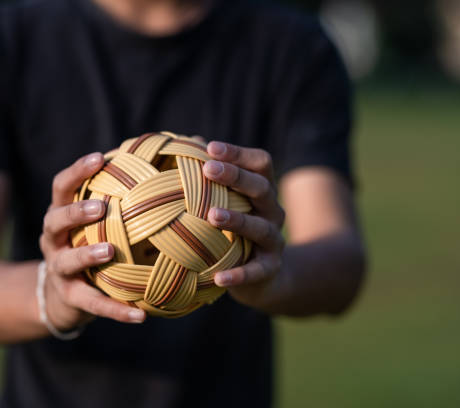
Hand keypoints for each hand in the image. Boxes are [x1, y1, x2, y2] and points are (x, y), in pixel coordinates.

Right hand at [38, 153, 145, 329]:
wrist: (64, 295)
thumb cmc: (93, 244)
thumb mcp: (100, 222)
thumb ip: (125, 199)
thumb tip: (173, 165)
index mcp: (62, 214)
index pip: (63, 186)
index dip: (77, 171)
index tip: (100, 158)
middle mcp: (54, 239)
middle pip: (55, 220)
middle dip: (75, 212)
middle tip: (100, 207)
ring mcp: (59, 269)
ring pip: (66, 261)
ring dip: (87, 255)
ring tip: (109, 251)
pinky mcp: (70, 298)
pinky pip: (94, 305)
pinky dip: (117, 310)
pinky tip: (141, 316)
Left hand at [202, 142, 285, 307]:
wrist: (264, 278)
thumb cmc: (235, 232)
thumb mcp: (228, 204)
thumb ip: (211, 178)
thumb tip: (186, 143)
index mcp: (263, 191)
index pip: (260, 163)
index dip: (238, 153)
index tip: (210, 148)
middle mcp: (272, 212)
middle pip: (261, 188)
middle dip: (236, 177)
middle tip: (208, 170)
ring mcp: (273, 241)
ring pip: (260, 227)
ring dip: (237, 219)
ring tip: (211, 215)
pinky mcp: (270, 269)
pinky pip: (256, 271)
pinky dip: (239, 275)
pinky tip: (218, 277)